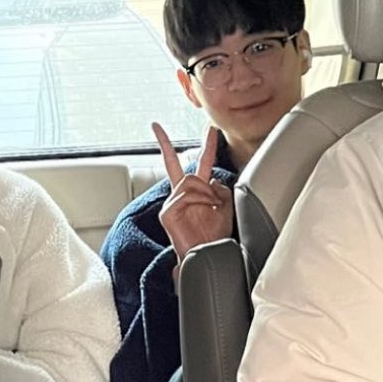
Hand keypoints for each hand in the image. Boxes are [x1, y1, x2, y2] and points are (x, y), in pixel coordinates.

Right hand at [152, 122, 233, 266]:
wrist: (209, 255)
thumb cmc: (216, 236)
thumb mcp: (226, 206)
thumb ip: (220, 189)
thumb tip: (211, 181)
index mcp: (198, 192)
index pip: (201, 164)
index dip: (206, 145)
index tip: (210, 129)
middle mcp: (182, 195)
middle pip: (173, 164)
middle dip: (163, 143)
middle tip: (155, 126)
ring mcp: (172, 203)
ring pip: (190, 181)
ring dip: (206, 193)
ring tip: (212, 208)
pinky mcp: (167, 212)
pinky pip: (185, 195)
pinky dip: (199, 201)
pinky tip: (203, 211)